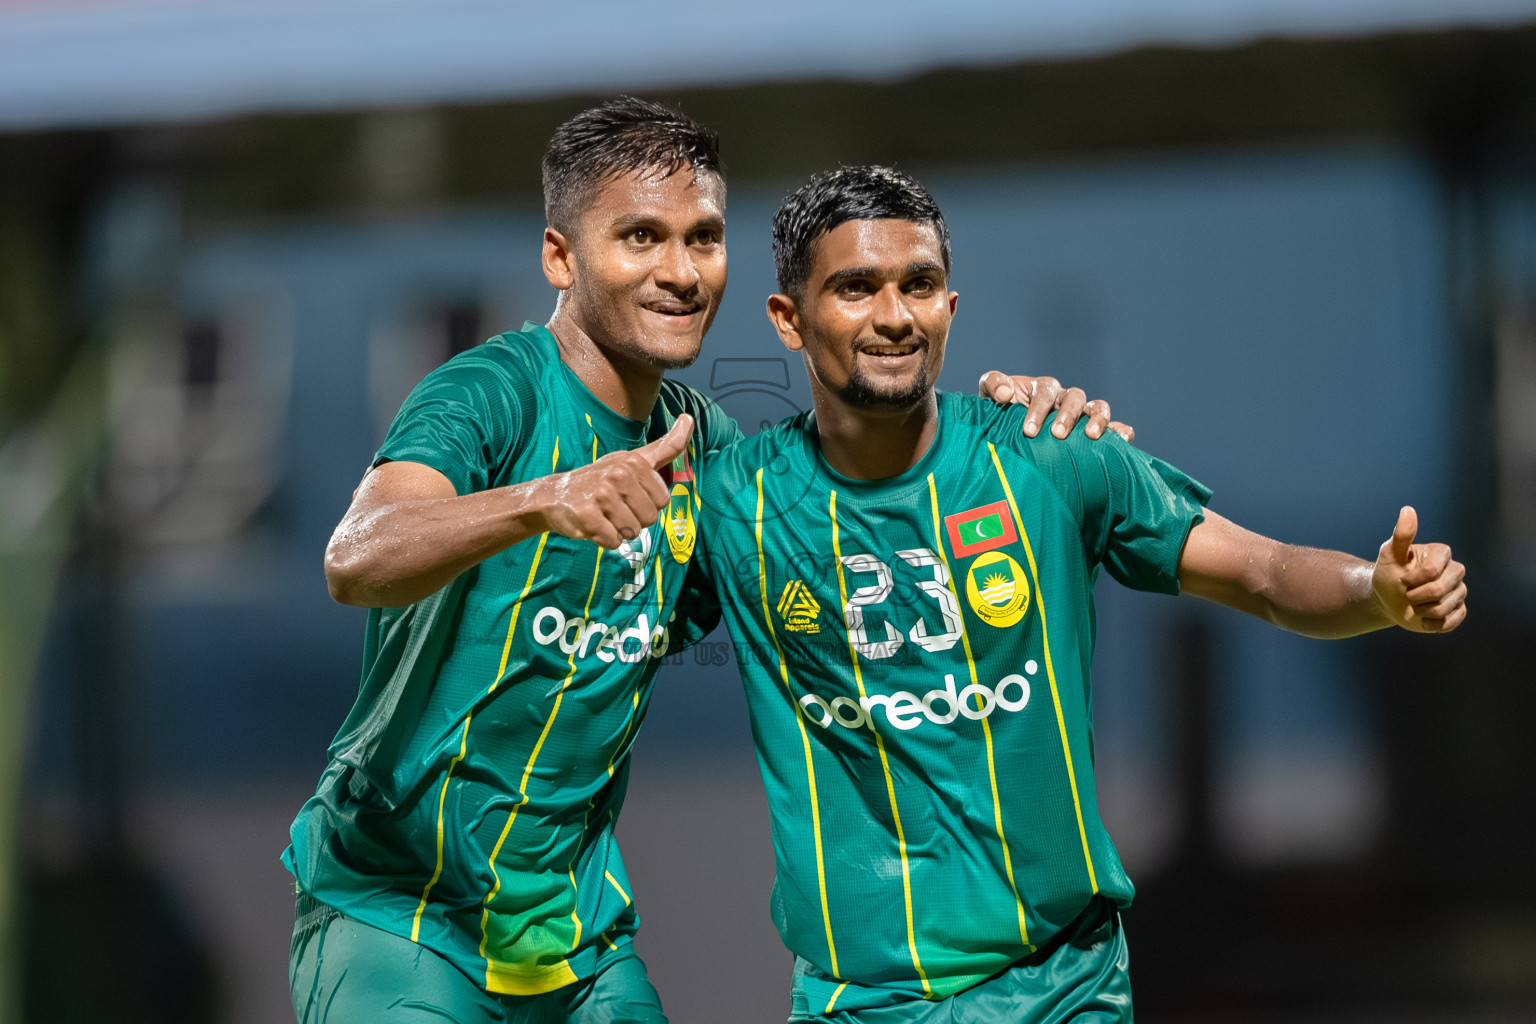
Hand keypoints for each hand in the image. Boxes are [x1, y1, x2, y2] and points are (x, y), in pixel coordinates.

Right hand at [533, 414, 692, 549]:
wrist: (555, 495)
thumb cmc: (602, 478)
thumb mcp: (634, 459)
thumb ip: (665, 447)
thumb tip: (689, 419)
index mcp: (634, 461)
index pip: (663, 501)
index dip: (648, 504)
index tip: (629, 494)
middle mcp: (618, 475)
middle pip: (649, 519)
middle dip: (634, 519)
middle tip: (614, 507)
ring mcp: (601, 495)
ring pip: (632, 532)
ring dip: (618, 530)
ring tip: (603, 515)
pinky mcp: (587, 516)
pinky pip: (612, 542)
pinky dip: (604, 539)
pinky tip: (593, 524)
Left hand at [977, 371, 1134, 441]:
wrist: (1008, 434)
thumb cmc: (1000, 414)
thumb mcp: (990, 396)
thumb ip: (993, 385)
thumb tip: (1006, 393)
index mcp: (1043, 389)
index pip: (1046, 393)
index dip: (1039, 409)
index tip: (1028, 430)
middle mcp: (1065, 399)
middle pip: (1075, 397)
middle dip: (1068, 415)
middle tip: (1057, 434)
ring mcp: (1081, 415)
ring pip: (1098, 407)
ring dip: (1097, 419)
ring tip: (1092, 436)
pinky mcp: (1093, 431)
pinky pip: (1114, 427)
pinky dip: (1121, 430)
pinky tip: (1125, 438)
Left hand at [1372, 506, 1466, 632]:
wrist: (1387, 599)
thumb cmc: (1388, 573)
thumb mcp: (1389, 554)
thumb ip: (1401, 534)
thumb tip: (1408, 509)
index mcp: (1442, 553)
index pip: (1432, 571)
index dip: (1412, 580)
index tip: (1401, 579)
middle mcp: (1455, 570)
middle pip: (1440, 590)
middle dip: (1415, 596)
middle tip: (1406, 594)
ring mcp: (1459, 591)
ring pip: (1445, 608)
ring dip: (1421, 611)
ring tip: (1414, 604)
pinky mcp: (1459, 610)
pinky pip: (1451, 622)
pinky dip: (1432, 625)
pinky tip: (1422, 619)